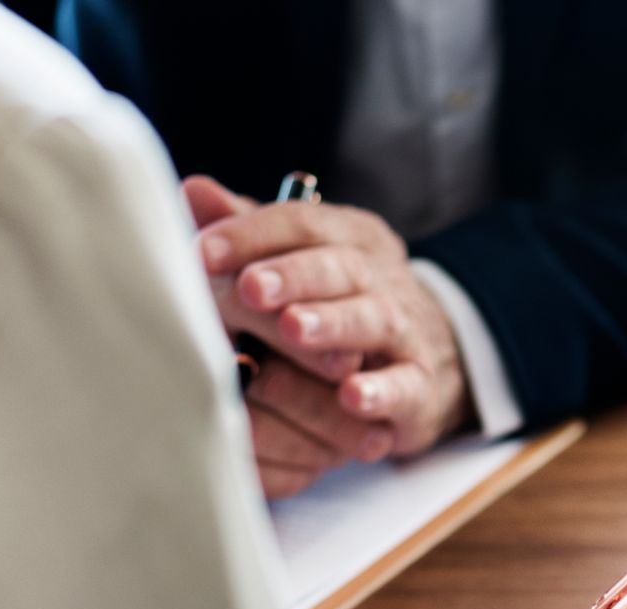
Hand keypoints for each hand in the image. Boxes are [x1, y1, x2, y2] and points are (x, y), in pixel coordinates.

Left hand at [186, 177, 470, 474]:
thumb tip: (192, 192)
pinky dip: (380, 392)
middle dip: (292, 275)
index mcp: (351, 238)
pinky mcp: (421, 387)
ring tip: (294, 328)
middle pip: (339, 266)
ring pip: (372, 319)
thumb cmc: (346, 306)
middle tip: (249, 287)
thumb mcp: (303, 262)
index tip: (202, 250)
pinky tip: (351, 397)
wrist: (434, 362)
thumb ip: (250, 233)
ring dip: (332, 323)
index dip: (252, 233)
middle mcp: (383, 277)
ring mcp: (406, 331)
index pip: (302, 222)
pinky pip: (404, 386)